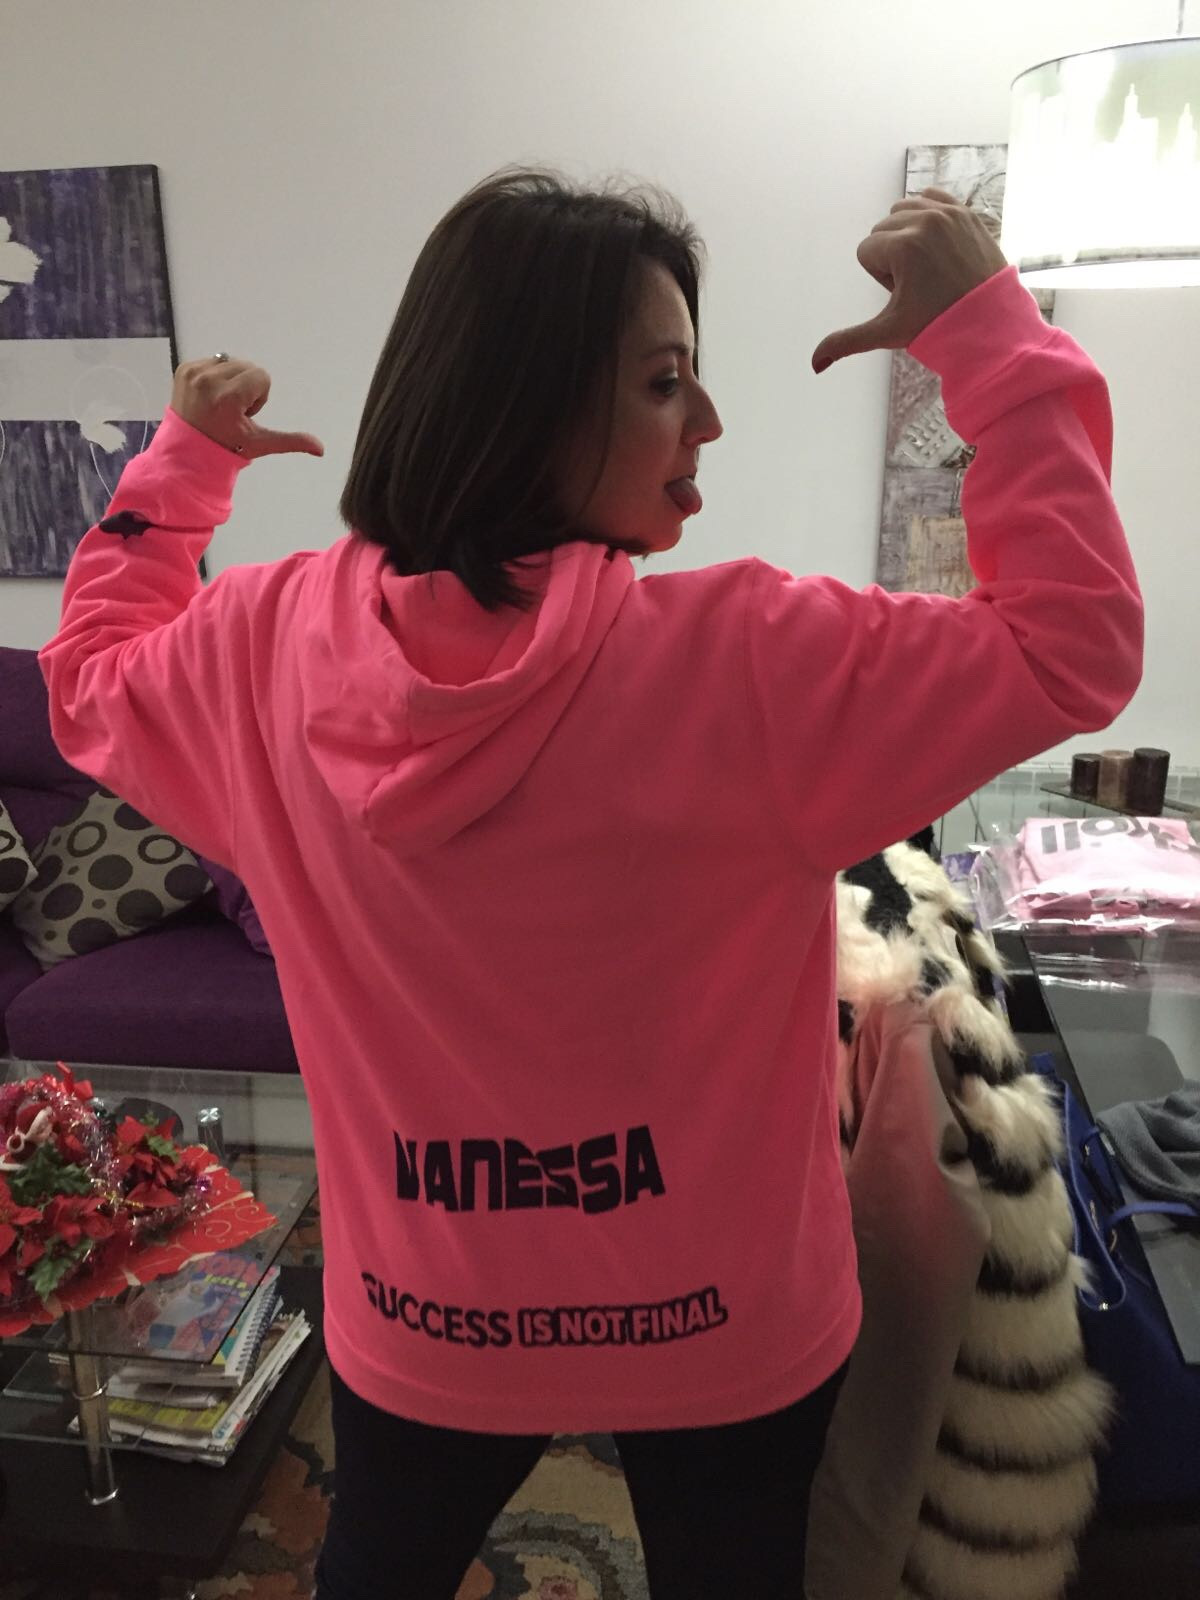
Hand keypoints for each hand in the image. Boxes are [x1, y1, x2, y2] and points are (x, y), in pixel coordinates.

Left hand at [169, 356, 323, 458]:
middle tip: (232, 411)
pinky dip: (215, 376)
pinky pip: (212, 361)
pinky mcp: (184, 369)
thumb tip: (321, 449)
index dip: (258, 397)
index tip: (243, 414)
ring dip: (231, 380)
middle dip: (245, 387)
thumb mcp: (260, 444)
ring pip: (230, 362)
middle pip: (247, 367)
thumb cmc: (227, 448)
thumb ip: (291, 441)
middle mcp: (209, 380)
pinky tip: (209, 397)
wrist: (187, 452)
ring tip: (220, 404)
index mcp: (228, 397)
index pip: (261, 376)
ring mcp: (194, 373)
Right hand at [811, 188, 1008, 373]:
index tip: (907, 293)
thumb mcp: (889, 332)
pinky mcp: (965, 211)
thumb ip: (848, 341)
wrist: (991, 323)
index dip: (880, 277)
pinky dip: (926, 214)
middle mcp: (924, 221)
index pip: (866, 251)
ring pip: (903, 210)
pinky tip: (935, 243)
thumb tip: (814, 364)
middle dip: (893, 256)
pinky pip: (930, 196)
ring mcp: (948, 213)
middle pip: (882, 229)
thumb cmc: (938, 328)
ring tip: (929, 265)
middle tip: (920, 283)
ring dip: (907, 234)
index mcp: (903, 245)